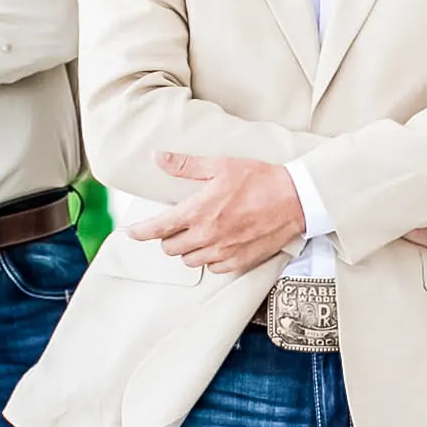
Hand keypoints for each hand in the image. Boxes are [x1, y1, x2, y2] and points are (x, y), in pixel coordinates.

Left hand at [133, 152, 305, 273]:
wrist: (295, 200)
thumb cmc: (259, 179)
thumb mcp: (220, 165)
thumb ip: (186, 165)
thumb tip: (158, 158)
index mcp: (198, 211)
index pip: (157, 228)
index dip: (140, 232)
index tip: (132, 232)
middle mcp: (206, 235)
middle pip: (170, 248)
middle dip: (169, 238)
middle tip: (178, 225)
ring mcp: (222, 251)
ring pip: (190, 261)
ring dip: (189, 250)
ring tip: (199, 234)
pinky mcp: (238, 261)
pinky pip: (213, 268)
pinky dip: (210, 259)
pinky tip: (218, 245)